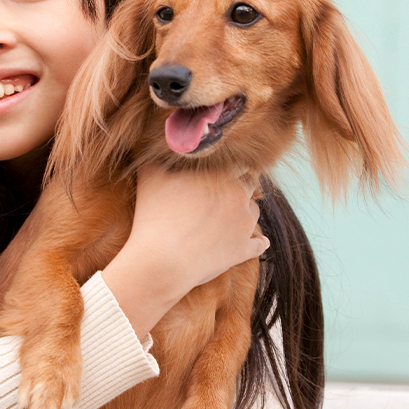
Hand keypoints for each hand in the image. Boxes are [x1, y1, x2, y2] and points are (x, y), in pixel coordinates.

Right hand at [102, 166, 268, 338]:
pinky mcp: (243, 250)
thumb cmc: (154, 217)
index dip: (228, 166)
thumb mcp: (150, 177)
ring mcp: (244, 225)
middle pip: (250, 183)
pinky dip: (257, 242)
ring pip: (254, 211)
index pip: (237, 162)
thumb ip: (158, 157)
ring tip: (229, 216)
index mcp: (222, 175)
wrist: (162, 262)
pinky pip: (259, 244)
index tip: (219, 171)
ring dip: (244, 211)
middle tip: (225, 190)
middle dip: (239, 185)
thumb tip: (160, 147)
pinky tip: (257, 242)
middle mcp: (239, 196)